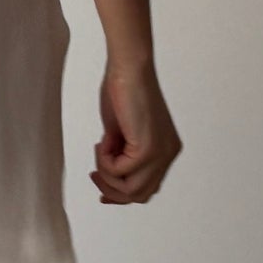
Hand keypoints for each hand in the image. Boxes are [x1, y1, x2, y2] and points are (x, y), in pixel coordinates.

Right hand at [91, 58, 181, 204]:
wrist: (128, 68)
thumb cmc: (123, 90)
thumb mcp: (123, 133)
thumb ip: (122, 154)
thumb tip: (110, 176)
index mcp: (166, 150)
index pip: (147, 188)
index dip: (122, 193)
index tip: (102, 191)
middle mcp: (168, 154)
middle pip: (140, 195)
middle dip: (112, 189)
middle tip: (95, 173)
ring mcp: (161, 153)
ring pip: (131, 190)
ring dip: (107, 175)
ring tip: (100, 150)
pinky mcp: (148, 148)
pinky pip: (120, 172)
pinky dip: (105, 161)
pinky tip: (103, 141)